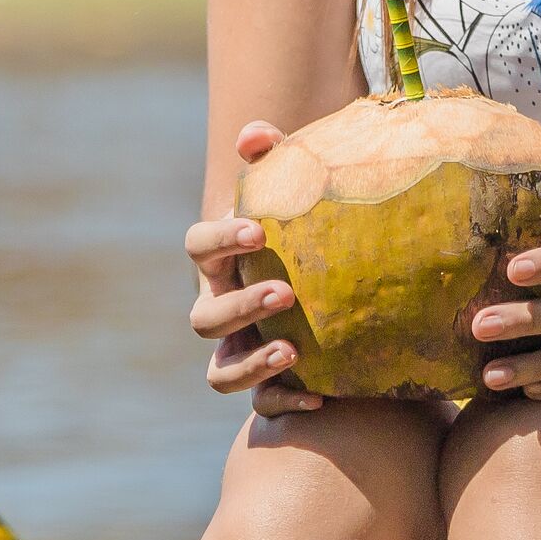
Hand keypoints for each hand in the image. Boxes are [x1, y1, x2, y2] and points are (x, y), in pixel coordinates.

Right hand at [185, 120, 320, 415]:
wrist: (342, 279)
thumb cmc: (311, 228)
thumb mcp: (300, 190)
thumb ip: (279, 157)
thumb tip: (253, 134)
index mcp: (222, 259)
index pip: (198, 246)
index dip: (220, 239)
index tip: (259, 232)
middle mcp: (221, 308)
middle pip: (204, 318)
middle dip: (240, 307)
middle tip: (285, 294)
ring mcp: (241, 350)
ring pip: (220, 372)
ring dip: (250, 364)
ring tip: (293, 352)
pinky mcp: (269, 385)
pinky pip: (264, 405)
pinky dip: (285, 402)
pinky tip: (322, 397)